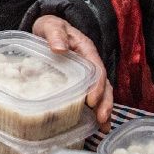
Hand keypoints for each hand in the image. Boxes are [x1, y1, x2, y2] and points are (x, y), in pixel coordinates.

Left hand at [32, 14, 113, 130]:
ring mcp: (89, 74)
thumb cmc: (50, 28)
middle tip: (102, 119)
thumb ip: (55, 34)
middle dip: (105, 103)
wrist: (48, 29)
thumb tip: (59, 48)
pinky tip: (96, 126)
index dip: (97, 86)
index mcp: (86, 50)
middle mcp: (92, 63)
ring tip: (103, 127)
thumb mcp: (51, 26)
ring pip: (102, 93)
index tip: (92, 101)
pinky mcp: (83, 82)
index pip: (97, 69)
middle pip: (104, 84)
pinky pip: (93, 97)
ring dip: (105, 110)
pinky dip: (96, 111)